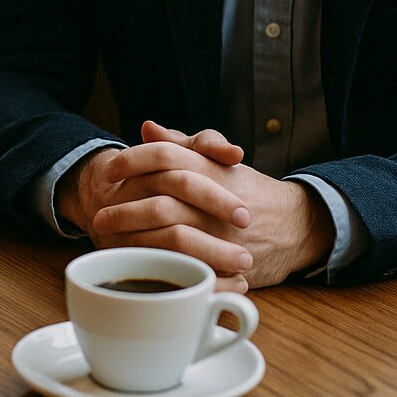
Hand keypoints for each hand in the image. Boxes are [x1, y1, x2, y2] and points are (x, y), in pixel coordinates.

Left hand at [91, 121, 334, 288]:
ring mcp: (222, 235)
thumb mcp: (218, 161)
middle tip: (99, 217)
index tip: (109, 171)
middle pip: (162, 202)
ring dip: (136, 240)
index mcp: (212, 169)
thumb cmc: (248, 190)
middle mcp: (216, 201)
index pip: (166, 157)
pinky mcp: (227, 265)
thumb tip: (148, 127)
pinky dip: (161, 268)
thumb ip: (182, 144)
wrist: (296, 226)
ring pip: (172, 237)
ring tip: (110, 242)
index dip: (132, 161)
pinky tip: (138, 265)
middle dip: (124, 211)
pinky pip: (189, 269)